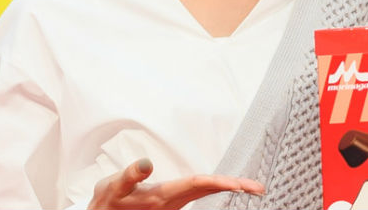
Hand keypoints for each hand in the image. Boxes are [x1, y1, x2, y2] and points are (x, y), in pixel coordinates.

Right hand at [87, 158, 264, 209]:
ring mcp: (173, 204)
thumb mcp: (113, 187)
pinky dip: (215, 187)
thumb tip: (145, 163)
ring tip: (250, 185)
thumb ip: (130, 175)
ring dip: (227, 186)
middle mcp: (172, 201)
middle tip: (259, 187)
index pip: (197, 184)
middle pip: (208, 189)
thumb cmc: (109, 202)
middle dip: (234, 186)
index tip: (240, 185)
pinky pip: (198, 192)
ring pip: (205, 192)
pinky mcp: (171, 203)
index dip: (219, 182)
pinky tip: (229, 185)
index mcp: (162, 195)